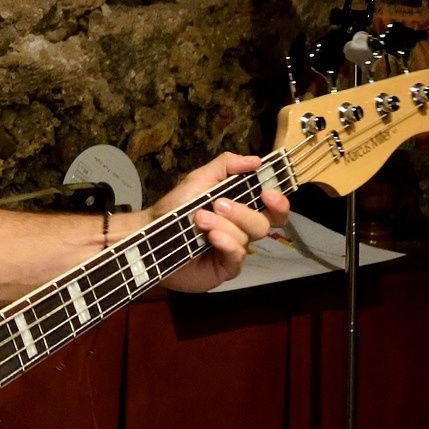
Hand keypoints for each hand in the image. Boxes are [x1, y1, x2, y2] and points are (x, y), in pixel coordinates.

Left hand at [148, 152, 289, 293]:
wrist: (150, 233)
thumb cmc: (175, 207)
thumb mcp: (200, 179)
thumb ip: (227, 165)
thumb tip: (257, 160)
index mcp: (242, 208)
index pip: (273, 209)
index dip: (278, 202)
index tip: (267, 193)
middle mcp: (242, 230)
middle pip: (264, 224)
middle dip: (242, 212)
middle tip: (217, 204)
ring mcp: (234, 250)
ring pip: (247, 238)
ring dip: (224, 225)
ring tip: (199, 219)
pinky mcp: (224, 268)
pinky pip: (237, 257)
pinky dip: (227, 243)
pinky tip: (211, 238)